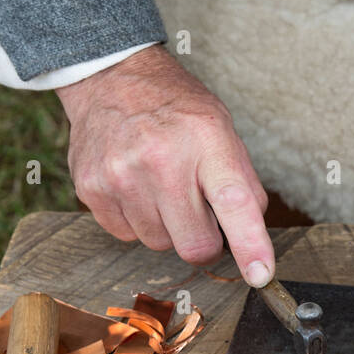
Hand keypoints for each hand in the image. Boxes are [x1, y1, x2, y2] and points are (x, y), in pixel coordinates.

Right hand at [56, 45, 273, 284]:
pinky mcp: (92, 188)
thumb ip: (242, 185)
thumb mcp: (222, 131)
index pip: (234, 202)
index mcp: (206, 141)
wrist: (111, 78)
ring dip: (165, 226)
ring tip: (159, 185)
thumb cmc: (175, 111)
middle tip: (196, 209)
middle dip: (202, 239)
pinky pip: (126, 236)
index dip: (250, 245)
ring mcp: (121, 175)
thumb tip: (252, 242)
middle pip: (194, 245)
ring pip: (158, 244)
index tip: (260, 274)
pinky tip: (135, 186)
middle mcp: (161, 158)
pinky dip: (135, 220)